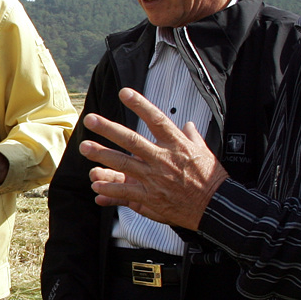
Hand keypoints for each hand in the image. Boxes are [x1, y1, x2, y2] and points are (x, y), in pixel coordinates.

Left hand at [78, 88, 228, 230]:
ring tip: (85, 147)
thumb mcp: (205, 151)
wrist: (215, 207)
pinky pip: (126, 192)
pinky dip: (110, 188)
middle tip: (91, 120)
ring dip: (102, 155)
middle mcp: (162, 159)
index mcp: (176, 144)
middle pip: (131, 140)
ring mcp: (154, 178)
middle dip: (108, 129)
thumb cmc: (211, 179)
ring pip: (123, 164)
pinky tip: (96, 183)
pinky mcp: (151, 197)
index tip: (124, 92)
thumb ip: (192, 136)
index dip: (139, 105)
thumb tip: (187, 124)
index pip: (156, 119)